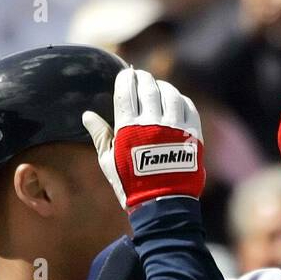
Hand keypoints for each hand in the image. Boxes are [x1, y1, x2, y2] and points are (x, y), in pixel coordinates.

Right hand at [83, 68, 205, 209]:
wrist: (162, 205)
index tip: (126, 75)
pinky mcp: (192, 135)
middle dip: (143, 78)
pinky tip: (175, 102)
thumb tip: (87, 115)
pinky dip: (181, 100)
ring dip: (163, 86)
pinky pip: (188, 107)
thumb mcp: (109, 162)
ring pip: (170, 93)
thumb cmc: (131, 185)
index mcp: (129, 128)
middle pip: (149, 87)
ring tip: (158, 88)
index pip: (126, 90)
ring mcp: (175, 127)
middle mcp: (153, 123)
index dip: (126, 78)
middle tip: (141, 78)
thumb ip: (100, 135)